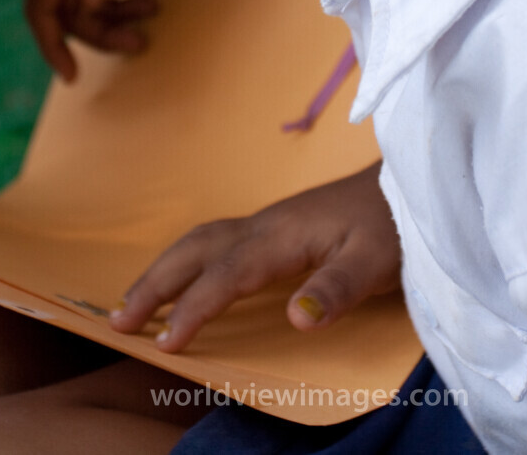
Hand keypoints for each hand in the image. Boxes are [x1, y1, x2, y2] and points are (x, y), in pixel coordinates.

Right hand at [109, 164, 399, 351]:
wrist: (409, 182)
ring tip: (131, 303)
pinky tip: (182, 278)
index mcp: (283, 235)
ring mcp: (268, 223)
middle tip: (116, 320)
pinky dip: (186, 261)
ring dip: (163, 270)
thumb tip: (294, 319)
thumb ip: (337, 289)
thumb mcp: (377, 261)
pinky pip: (215, 243)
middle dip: (154, 284)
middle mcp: (265, 225)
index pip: (225, 275)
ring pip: (201, 241)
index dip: (193, 309)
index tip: (164, 343)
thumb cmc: (393, 224)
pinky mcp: (275, 227)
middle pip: (195, 250)